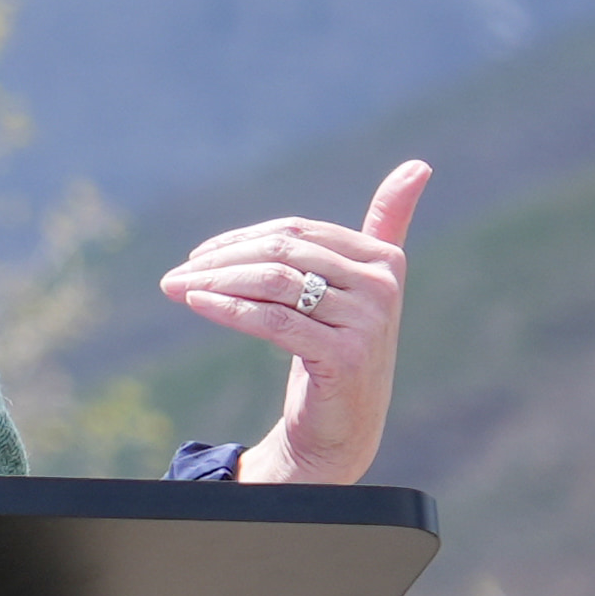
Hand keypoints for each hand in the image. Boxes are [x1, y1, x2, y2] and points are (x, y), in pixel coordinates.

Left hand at [161, 160, 428, 485]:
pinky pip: (272, 321)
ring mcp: (368, 322)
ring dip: (215, 284)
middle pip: (284, 253)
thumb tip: (419, 164)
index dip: (243, 239)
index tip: (200, 255)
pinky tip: (195, 304)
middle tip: (175, 275)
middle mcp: (384, 287)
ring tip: (175, 289)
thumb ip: (386, 226)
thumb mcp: (357, 287)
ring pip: (273, 284)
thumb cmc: (338, 351)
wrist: (342, 430)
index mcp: (385, 261)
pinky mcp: (345, 356)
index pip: (298, 232)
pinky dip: (227, 310)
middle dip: (222, 261)